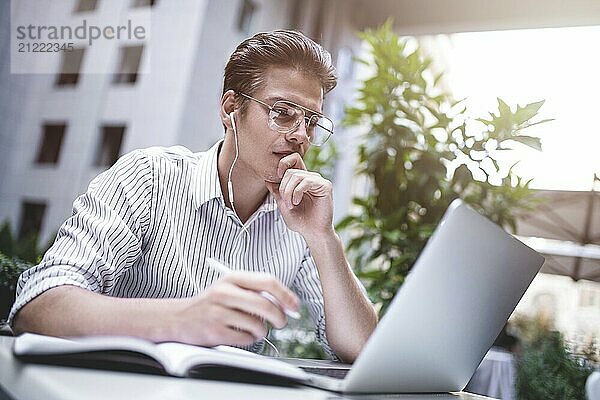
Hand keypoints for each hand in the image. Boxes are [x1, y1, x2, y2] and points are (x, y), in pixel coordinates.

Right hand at [173, 272, 298, 346]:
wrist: (178, 318)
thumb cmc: (211, 304)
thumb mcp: (230, 289)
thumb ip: (255, 292)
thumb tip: (286, 303)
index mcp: (232, 278)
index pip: (267, 281)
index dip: (286, 294)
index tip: (295, 305)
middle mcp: (225, 292)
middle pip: (266, 304)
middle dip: (280, 317)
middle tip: (282, 322)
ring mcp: (219, 312)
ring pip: (258, 324)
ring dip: (261, 330)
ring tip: (253, 329)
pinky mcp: (215, 331)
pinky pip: (246, 338)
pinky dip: (248, 339)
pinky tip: (239, 334)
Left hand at [266, 153, 333, 240]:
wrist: (312, 233)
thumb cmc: (301, 221)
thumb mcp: (283, 204)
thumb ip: (276, 191)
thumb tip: (267, 178)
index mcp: (301, 180)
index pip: (292, 160)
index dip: (282, 164)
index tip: (276, 178)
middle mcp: (310, 178)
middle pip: (290, 171)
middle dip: (283, 188)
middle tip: (285, 202)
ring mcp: (318, 181)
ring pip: (297, 176)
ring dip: (289, 192)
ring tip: (291, 204)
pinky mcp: (325, 186)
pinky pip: (307, 181)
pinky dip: (297, 192)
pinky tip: (297, 201)